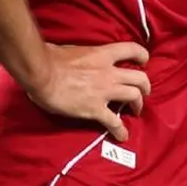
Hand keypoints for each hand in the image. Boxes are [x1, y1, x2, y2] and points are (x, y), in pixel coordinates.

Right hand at [26, 42, 150, 141]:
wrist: (41, 74)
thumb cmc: (51, 58)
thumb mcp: (75, 49)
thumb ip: (85, 55)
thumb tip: (80, 57)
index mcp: (104, 54)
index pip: (132, 50)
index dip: (142, 56)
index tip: (143, 62)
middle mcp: (110, 73)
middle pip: (140, 78)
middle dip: (145, 87)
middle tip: (143, 93)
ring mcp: (104, 91)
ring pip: (134, 97)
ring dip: (138, 104)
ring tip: (135, 111)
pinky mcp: (95, 109)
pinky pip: (114, 122)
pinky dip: (120, 130)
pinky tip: (123, 136)